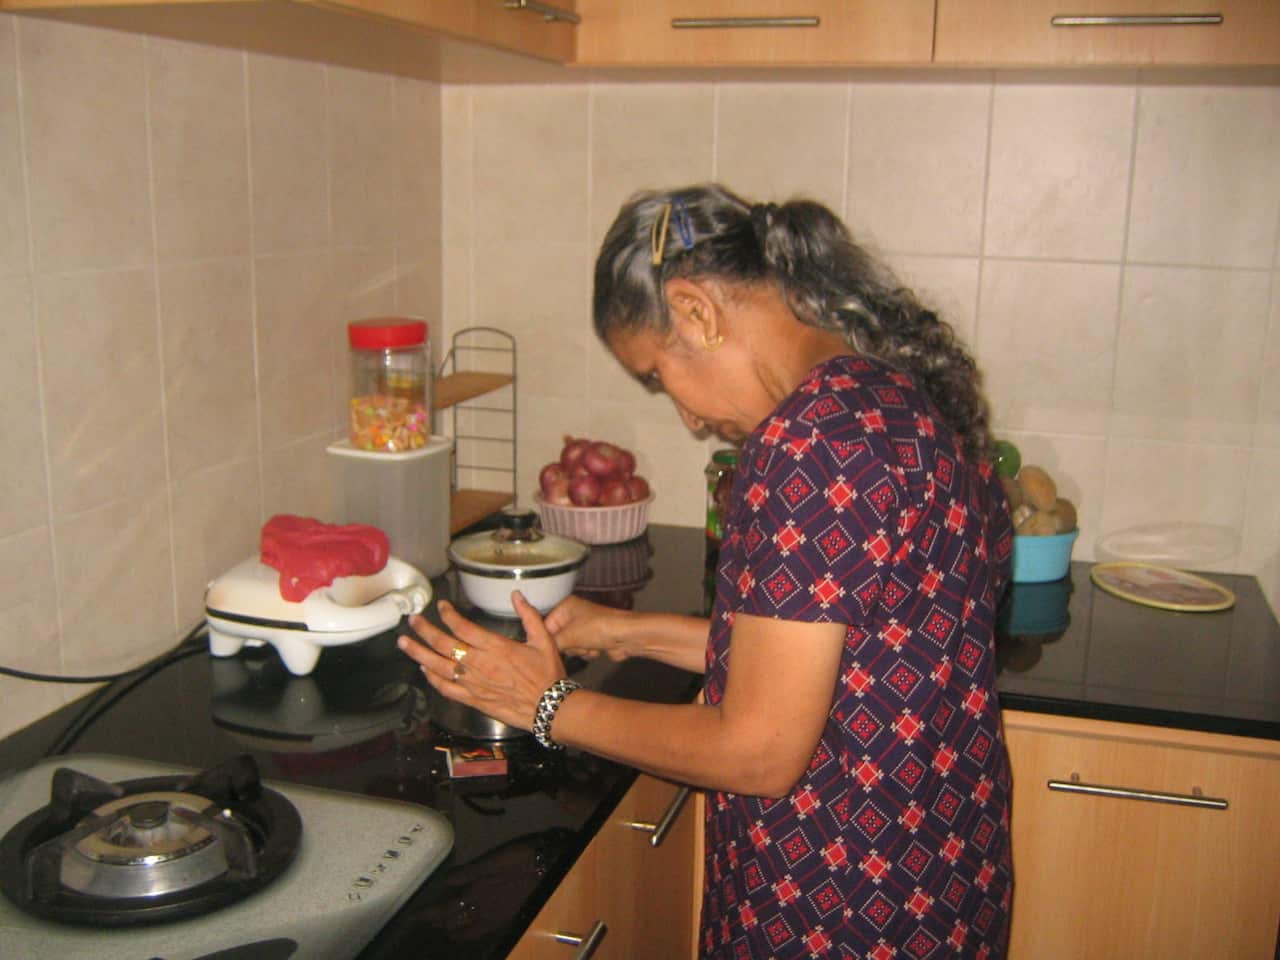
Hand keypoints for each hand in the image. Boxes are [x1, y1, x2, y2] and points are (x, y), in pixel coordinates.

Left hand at [398, 593, 564, 732]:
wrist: (548, 708)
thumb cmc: (547, 674)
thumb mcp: (544, 640)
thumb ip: (529, 615)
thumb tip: (517, 594)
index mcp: (496, 647)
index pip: (463, 627)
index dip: (449, 615)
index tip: (441, 606)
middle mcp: (480, 664)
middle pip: (444, 645)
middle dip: (425, 630)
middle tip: (412, 620)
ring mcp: (473, 683)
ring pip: (438, 666)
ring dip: (419, 653)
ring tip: (404, 643)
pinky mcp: (473, 700)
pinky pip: (446, 689)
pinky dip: (432, 679)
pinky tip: (423, 670)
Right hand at [542, 594, 631, 661]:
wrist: (626, 636)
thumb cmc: (601, 627)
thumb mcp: (569, 635)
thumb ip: (550, 643)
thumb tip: (539, 651)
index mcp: (565, 606)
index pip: (545, 626)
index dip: (549, 639)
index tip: (552, 647)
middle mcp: (573, 615)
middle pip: (558, 639)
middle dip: (569, 646)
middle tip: (578, 642)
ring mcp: (584, 627)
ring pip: (570, 647)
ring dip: (580, 650)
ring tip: (590, 644)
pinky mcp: (592, 639)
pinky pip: (581, 651)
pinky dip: (588, 653)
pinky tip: (597, 648)